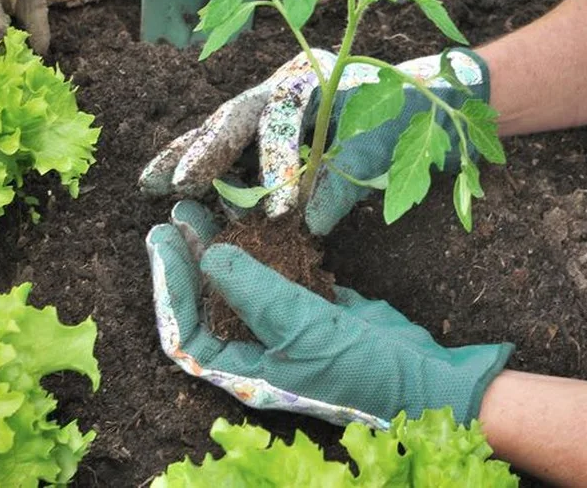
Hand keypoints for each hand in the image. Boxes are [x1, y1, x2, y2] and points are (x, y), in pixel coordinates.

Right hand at [139, 47, 489, 233]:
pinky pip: (237, 139)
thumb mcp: (388, 148)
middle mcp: (291, 81)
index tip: (275, 209)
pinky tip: (177, 181)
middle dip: (203, 149)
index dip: (277, 165)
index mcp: (319, 77)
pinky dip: (210, 160)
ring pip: (227, 124)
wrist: (436, 92)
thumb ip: (345, 183)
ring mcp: (281, 98)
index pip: (285, 119)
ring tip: (152, 181)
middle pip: (238, 113)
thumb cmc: (414, 114)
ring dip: (191, 152)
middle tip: (170, 183)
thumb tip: (305, 224)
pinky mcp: (279, 121)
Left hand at [145, 200, 511, 426]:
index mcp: (245, 372)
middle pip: (209, 304)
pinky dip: (269, 248)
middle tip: (181, 216)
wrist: (423, 377)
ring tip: (208, 209)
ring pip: (243, 284)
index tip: (163, 240)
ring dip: (226, 248)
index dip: (169, 287)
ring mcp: (288, 330)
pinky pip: (281, 274)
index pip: (187, 333)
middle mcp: (260, 352)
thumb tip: (208, 256)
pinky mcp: (317, 308)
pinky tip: (262, 220)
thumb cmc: (360, 370)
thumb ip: (255, 291)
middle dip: (192, 260)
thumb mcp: (301, 330)